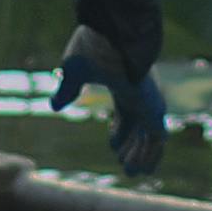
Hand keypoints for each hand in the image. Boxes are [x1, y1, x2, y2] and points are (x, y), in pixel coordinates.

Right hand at [54, 25, 170, 179]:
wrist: (113, 37)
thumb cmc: (95, 47)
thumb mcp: (74, 72)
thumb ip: (67, 90)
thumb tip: (55, 106)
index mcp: (124, 83)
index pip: (127, 112)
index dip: (121, 130)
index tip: (113, 145)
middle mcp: (139, 94)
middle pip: (139, 126)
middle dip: (132, 146)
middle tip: (125, 167)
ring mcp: (149, 102)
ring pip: (150, 135)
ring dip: (141, 155)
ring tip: (132, 173)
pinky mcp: (154, 109)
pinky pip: (157, 138)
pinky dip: (150, 154)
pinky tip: (142, 169)